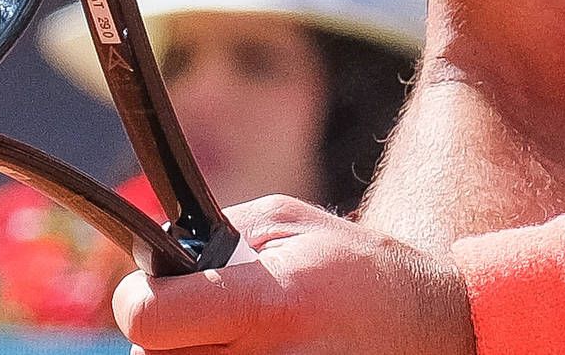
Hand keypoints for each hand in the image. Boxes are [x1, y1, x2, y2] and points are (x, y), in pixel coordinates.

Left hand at [114, 199, 472, 354]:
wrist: (427, 328)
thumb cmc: (353, 268)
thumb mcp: (285, 222)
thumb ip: (211, 240)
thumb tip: (152, 263)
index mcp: (267, 303)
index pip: (152, 320)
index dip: (137, 303)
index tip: (148, 294)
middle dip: (168, 338)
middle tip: (203, 321)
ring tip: (232, 342)